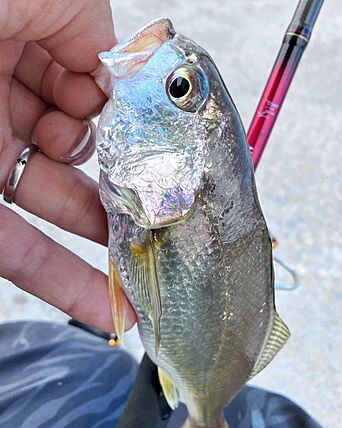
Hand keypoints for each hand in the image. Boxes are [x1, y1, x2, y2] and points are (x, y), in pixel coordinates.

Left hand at [0, 0, 135, 331]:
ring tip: (142, 258)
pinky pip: (19, 251)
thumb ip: (77, 18)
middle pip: (75, 148)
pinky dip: (66, 282)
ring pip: (54, 205)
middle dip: (117, 173)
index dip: (106, 100)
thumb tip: (107, 70)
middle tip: (149, 198)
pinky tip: (107, 307)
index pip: (80, 82)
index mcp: (8, 44)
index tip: (115, 114)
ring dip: (103, 237)